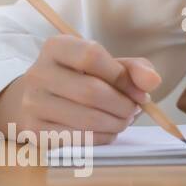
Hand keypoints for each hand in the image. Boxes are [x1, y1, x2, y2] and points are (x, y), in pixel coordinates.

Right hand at [0, 35, 161, 143]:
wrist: (41, 99)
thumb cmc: (82, 78)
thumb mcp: (109, 65)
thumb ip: (136, 69)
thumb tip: (153, 82)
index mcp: (57, 47)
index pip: (91, 55)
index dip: (122, 76)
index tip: (138, 91)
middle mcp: (38, 73)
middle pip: (91, 91)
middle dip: (123, 105)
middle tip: (134, 110)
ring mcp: (32, 104)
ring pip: (87, 118)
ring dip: (116, 124)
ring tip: (124, 120)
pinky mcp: (34, 131)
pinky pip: (78, 139)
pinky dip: (103, 137)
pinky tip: (107, 131)